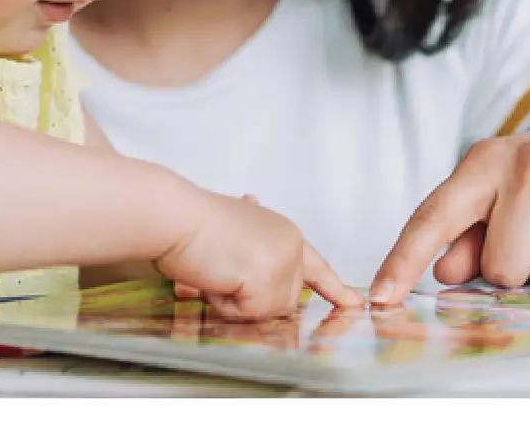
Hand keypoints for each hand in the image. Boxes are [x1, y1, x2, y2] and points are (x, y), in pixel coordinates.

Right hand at [155, 192, 363, 318]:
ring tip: (216, 269)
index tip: (354, 303)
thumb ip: (252, 243)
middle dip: (251, 299)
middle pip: (284, 301)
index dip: (334, 288)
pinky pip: (248, 314)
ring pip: (267, 312)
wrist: (174, 216)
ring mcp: (283, 263)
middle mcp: (291, 245)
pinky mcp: (267, 280)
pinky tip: (215, 277)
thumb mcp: (233, 230)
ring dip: (235, 302)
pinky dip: (225, 304)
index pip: (316, 266)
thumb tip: (252, 216)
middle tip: (223, 270)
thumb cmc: (191, 222)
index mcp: (284, 232)